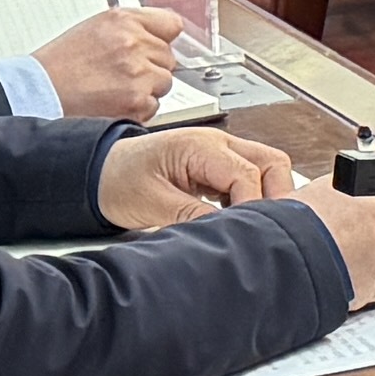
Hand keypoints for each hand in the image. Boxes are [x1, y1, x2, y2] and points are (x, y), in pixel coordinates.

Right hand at [32, 7, 192, 122]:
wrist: (39, 93)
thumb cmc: (61, 64)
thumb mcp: (95, 29)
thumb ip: (130, 28)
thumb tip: (159, 35)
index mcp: (123, 20)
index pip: (171, 25)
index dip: (163, 38)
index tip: (158, 46)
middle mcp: (133, 43)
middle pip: (168, 57)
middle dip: (151, 67)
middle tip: (122, 74)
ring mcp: (137, 72)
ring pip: (164, 82)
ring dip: (147, 88)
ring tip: (115, 89)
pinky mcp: (137, 100)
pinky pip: (154, 105)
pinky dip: (138, 108)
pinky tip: (114, 102)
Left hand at [95, 125, 291, 231]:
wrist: (98, 172)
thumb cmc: (118, 180)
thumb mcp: (151, 203)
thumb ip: (192, 216)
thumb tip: (226, 231)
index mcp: (200, 146)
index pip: (248, 173)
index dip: (253, 205)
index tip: (244, 232)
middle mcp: (218, 143)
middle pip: (272, 162)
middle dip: (276, 195)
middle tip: (262, 228)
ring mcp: (220, 152)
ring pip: (267, 168)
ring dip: (266, 195)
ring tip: (249, 223)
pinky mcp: (217, 166)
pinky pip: (251, 176)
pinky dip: (252, 196)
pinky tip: (236, 216)